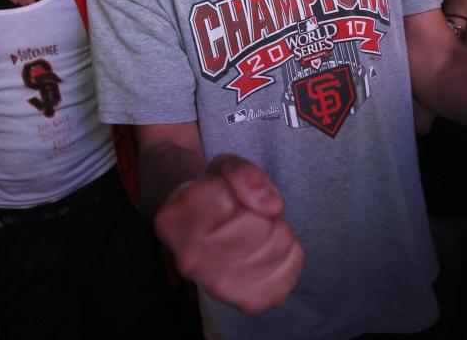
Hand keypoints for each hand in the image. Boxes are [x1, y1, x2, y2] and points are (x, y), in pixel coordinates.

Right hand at [154, 154, 303, 314]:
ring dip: (276, 228)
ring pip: (279, 241)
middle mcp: (190, 262)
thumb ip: (242, 173)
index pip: (226, 196)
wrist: (206, 232)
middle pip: (258, 222)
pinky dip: (289, 251)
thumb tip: (272, 207)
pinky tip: (266, 248)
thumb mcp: (222, 166)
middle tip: (242, 214)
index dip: (235, 187)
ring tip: (253, 229)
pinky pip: (293, 265)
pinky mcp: (251, 301)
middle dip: (258, 210)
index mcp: (173, 223)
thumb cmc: (213, 193)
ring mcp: (220, 288)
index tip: (224, 194)